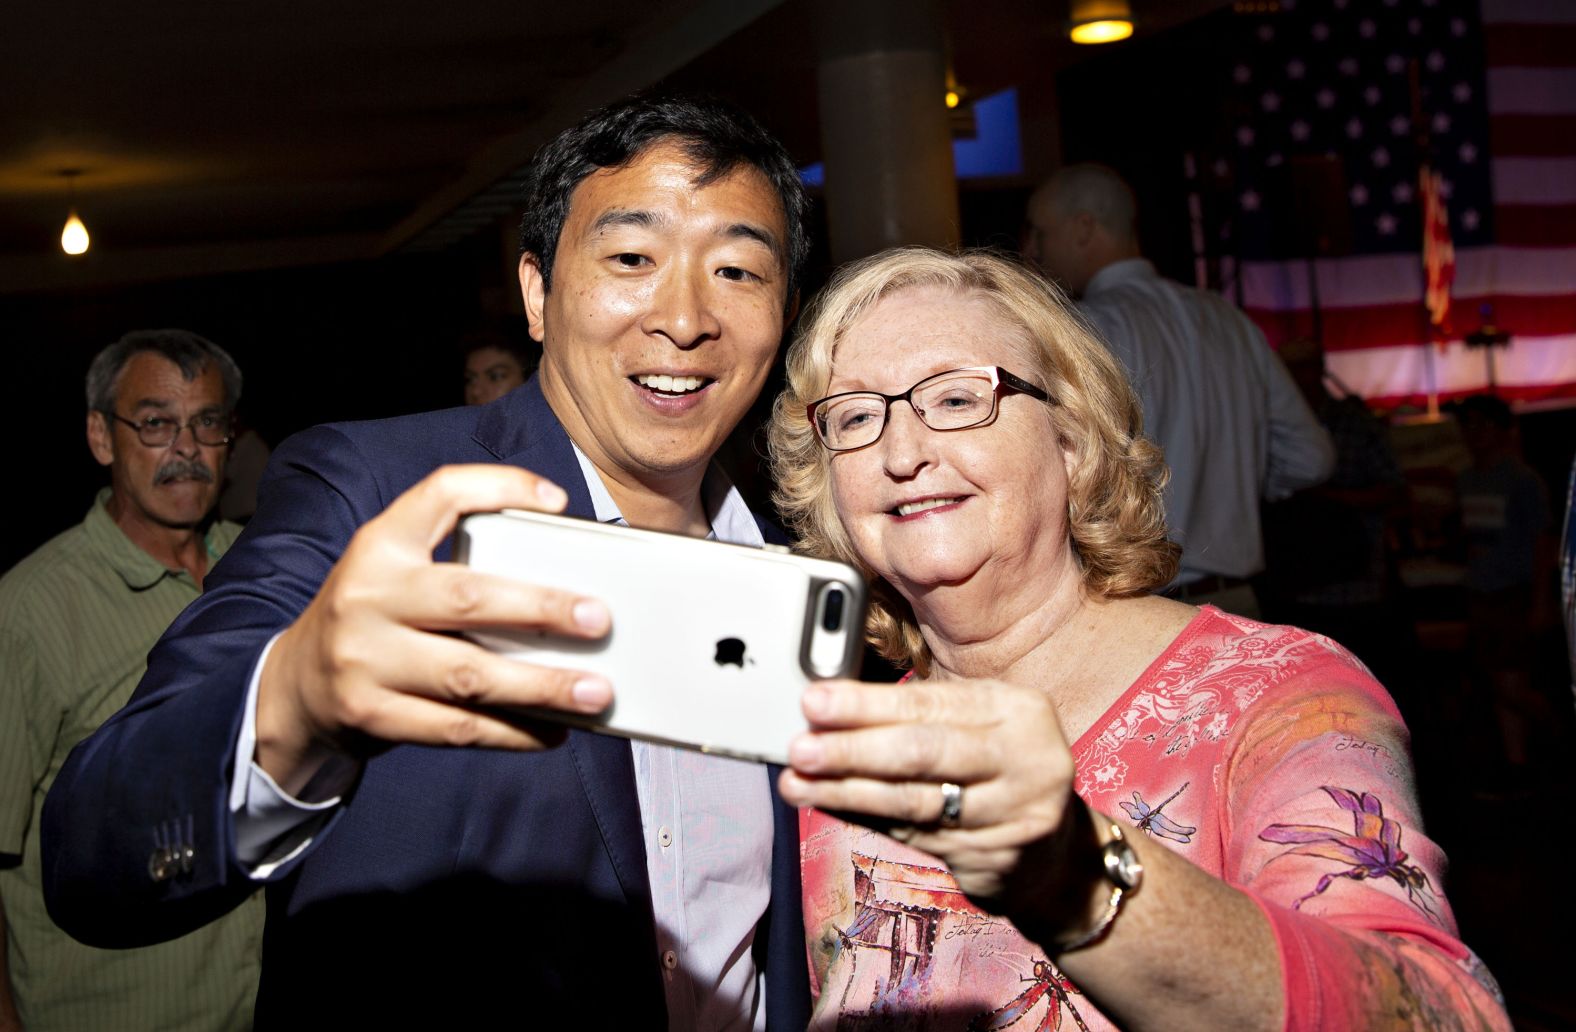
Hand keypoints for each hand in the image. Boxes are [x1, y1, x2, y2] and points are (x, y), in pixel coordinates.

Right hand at [256, 464, 613, 792]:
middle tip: (598, 619)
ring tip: (596, 692)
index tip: (559, 502)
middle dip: (541, 609)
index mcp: (380, 544)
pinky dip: (514, 732)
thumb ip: (461, 561)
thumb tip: (567, 584)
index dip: (501, 488)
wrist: (296, 688)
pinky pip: (458, 729)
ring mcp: (365, 660)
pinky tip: (554, 730)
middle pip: (467, 598)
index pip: (441, 493)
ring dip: (541, 686)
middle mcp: (367, 596)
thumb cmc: (376, 618)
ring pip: (469, 676)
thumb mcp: (397, 569)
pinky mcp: (373, 716)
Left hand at [779, 678, 1092, 916]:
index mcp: (1020, 709)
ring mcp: (1015, 814)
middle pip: (924, 753)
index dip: (867, 703)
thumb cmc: (999, 767)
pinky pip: (913, 834)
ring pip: (914, 801)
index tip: (815, 700)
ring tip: (798, 782)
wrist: (1056, 852)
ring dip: (847, 791)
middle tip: (800, 748)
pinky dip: (865, 818)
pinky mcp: (996, 858)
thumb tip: (831, 707)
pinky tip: (829, 805)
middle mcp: (1027, 758)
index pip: (931, 703)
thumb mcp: (979, 726)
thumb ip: (919, 715)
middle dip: (853, 749)